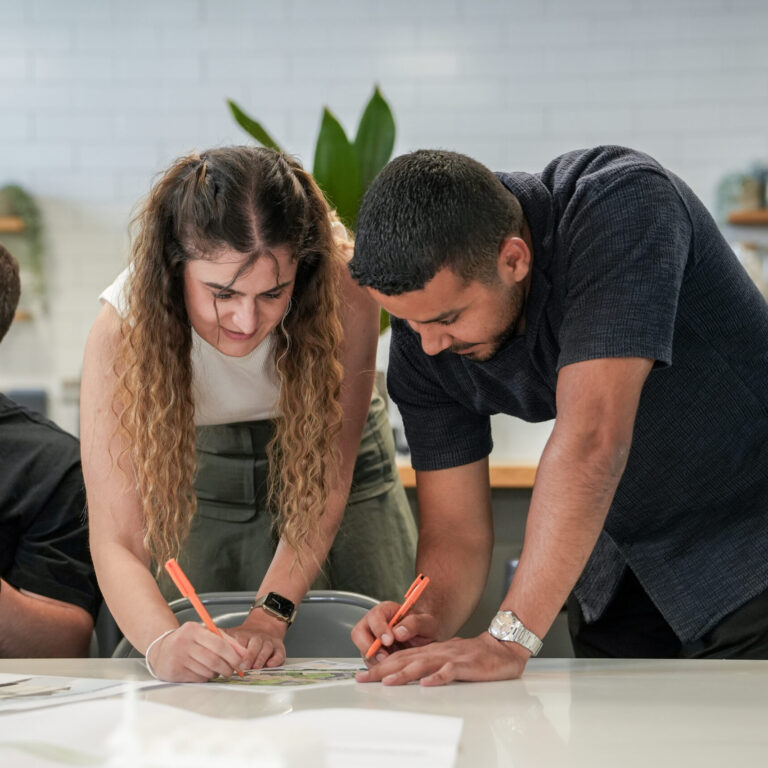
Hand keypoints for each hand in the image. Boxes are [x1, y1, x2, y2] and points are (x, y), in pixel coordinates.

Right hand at [147, 622, 248, 682]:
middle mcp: (183, 643)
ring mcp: (177, 658)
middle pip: (214, 660)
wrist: (161, 649)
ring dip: (216, 673)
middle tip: (232, 671)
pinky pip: (197, 679)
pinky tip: (203, 672)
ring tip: (216, 670)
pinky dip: (205, 678)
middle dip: (227, 668)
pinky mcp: (174, 672)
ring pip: (206, 671)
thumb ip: (225, 640)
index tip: (241, 662)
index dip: (233, 656)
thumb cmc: (187, 640)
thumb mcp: (204, 633)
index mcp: (193, 630)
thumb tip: (243, 652)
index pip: (219, 644)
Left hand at [224, 610, 287, 669]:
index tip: (230, 659)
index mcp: (244, 635)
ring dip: (260, 658)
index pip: (240, 641)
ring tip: (255, 668)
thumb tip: (203, 634)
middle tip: (243, 667)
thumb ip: (219, 637)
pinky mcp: (279, 648)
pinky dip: (276, 660)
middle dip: (249, 656)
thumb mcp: (231, 634)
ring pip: (266, 648)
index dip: (236, 650)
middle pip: (254, 644)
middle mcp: (257, 638)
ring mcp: (268, 642)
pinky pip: (279, 653)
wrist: (265, 625)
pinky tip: (270, 665)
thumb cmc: (245, 637)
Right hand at [351, 602, 439, 662]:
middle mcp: (375, 625)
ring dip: (374, 660)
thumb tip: (398, 632)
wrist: (426, 642)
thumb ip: (414, 623)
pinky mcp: (374, 656)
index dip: (379, 628)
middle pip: (359, 633)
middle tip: (385, 656)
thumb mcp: (426, 623)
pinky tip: (391, 669)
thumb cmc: (424, 629)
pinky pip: (369, 664)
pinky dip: (378, 669)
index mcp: (386, 611)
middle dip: (369, 646)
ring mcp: (372, 641)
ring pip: (362, 651)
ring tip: (391, 663)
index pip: (374, 616)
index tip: (389, 640)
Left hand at [355, 631, 529, 685]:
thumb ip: (429, 663)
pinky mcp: (466, 665)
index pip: (401, 657)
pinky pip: (450, 672)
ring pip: (423, 664)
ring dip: (404, 673)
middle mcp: (437, 652)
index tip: (363, 675)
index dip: (381, 665)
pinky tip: (426, 683)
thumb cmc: (475, 655)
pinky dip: (437, 677)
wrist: (501, 648)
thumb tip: (408, 674)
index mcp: (431, 651)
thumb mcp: (447, 657)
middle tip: (364, 679)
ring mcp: (451, 658)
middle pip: (406, 659)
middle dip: (383, 670)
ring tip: (388, 682)